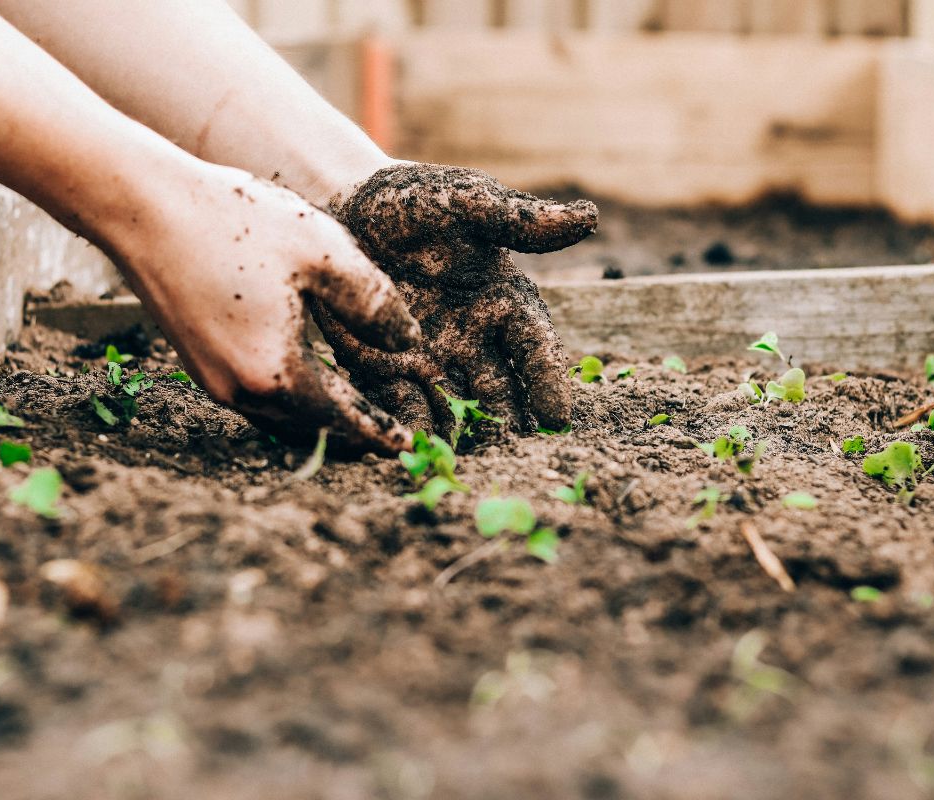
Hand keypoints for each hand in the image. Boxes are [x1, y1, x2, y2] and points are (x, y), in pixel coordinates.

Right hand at [112, 163, 420, 453]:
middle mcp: (240, 391)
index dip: (378, 432)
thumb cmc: (235, 221)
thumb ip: (374, 302)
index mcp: (276, 372)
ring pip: (280, 418)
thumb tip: (408, 342)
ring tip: (356, 413)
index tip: (407, 446)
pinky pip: (256, 398)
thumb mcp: (323, 251)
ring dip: (319, 420)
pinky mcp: (197, 363)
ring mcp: (213, 380)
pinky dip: (290, 400)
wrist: (144, 207)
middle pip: (310, 429)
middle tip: (388, 435)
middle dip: (352, 434)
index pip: (342, 419)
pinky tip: (308, 381)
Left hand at [313, 163, 597, 436]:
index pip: (535, 347)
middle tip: (514, 456)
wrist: (345, 207)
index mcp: (504, 302)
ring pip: (456, 408)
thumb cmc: (415, 201)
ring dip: (463, 437)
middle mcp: (475, 340)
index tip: (557, 416)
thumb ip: (518, 219)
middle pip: (501, 391)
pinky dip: (410, 428)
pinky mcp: (387, 370)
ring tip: (466, 465)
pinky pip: (403, 406)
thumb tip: (588, 217)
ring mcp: (432, 360)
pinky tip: (412, 450)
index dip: (548, 381)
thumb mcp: (465, 202)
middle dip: (509, 424)